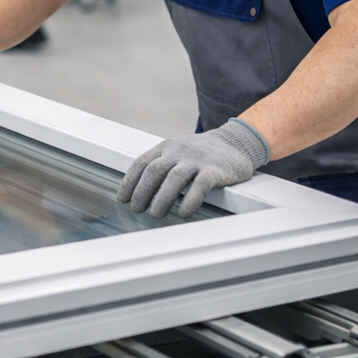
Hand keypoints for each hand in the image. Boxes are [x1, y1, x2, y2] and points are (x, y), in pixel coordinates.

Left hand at [117, 118, 270, 218]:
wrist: (235, 142)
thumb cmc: (201, 153)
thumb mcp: (177, 152)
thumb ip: (160, 165)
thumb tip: (137, 191)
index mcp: (166, 147)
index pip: (142, 163)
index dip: (130, 181)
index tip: (123, 199)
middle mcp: (179, 152)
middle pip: (155, 171)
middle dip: (142, 192)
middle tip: (137, 210)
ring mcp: (197, 160)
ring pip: (174, 178)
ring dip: (162, 199)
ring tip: (155, 215)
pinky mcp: (215, 170)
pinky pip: (200, 186)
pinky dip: (190, 200)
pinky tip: (183, 213)